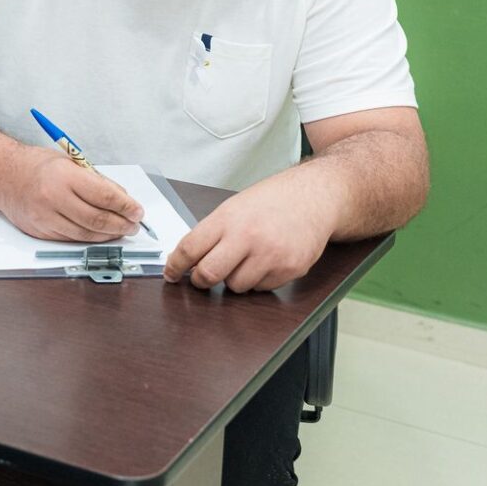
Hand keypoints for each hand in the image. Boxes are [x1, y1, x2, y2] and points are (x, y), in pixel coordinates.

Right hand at [0, 148, 144, 241]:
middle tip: (134, 225)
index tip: (138, 211)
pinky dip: (90, 238)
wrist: (3, 175)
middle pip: (97, 219)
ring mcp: (45, 217)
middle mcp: (53, 197)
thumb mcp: (70, 162)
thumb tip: (123, 199)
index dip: (126, 206)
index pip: (104, 196)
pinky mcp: (40, 231)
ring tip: (121, 231)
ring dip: (109, 235)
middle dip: (122, 224)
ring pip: (86, 234)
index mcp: (64, 175)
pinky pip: (71, 239)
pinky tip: (101, 234)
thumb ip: (96, 181)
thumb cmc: (37, 165)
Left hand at [163, 174, 338, 292]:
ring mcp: (270, 255)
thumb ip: (213, 232)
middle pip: (208, 274)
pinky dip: (259, 280)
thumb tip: (188, 259)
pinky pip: (261, 289)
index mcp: (228, 218)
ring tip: (246, 259)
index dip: (175, 266)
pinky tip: (267, 260)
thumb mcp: (235, 207)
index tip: (171, 274)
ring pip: (235, 286)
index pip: (190, 248)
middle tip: (202, 277)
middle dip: (200, 281)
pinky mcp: (290, 270)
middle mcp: (248, 237)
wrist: (315, 196)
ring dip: (234, 279)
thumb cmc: (273, 200)